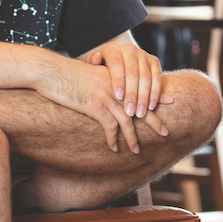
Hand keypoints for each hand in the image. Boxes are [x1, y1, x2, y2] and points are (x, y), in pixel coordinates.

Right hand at [44, 52, 168, 154]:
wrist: (51, 71)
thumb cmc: (68, 73)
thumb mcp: (90, 73)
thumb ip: (104, 79)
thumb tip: (112, 88)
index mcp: (116, 76)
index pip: (141, 86)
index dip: (156, 95)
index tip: (171, 100)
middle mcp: (115, 86)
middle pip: (140, 105)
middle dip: (153, 121)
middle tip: (165, 132)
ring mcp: (106, 96)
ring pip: (127, 120)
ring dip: (132, 138)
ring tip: (137, 150)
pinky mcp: (94, 106)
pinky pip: (109, 126)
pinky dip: (112, 139)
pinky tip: (114, 148)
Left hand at [85, 41, 168, 119]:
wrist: (120, 59)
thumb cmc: (103, 68)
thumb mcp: (95, 64)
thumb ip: (92, 62)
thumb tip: (95, 60)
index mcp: (114, 49)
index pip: (116, 64)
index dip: (118, 80)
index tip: (118, 96)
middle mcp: (130, 50)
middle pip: (133, 72)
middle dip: (132, 94)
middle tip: (129, 111)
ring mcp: (144, 55)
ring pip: (146, 76)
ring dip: (144, 97)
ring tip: (140, 113)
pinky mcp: (154, 61)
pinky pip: (158, 78)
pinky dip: (155, 93)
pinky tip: (150, 107)